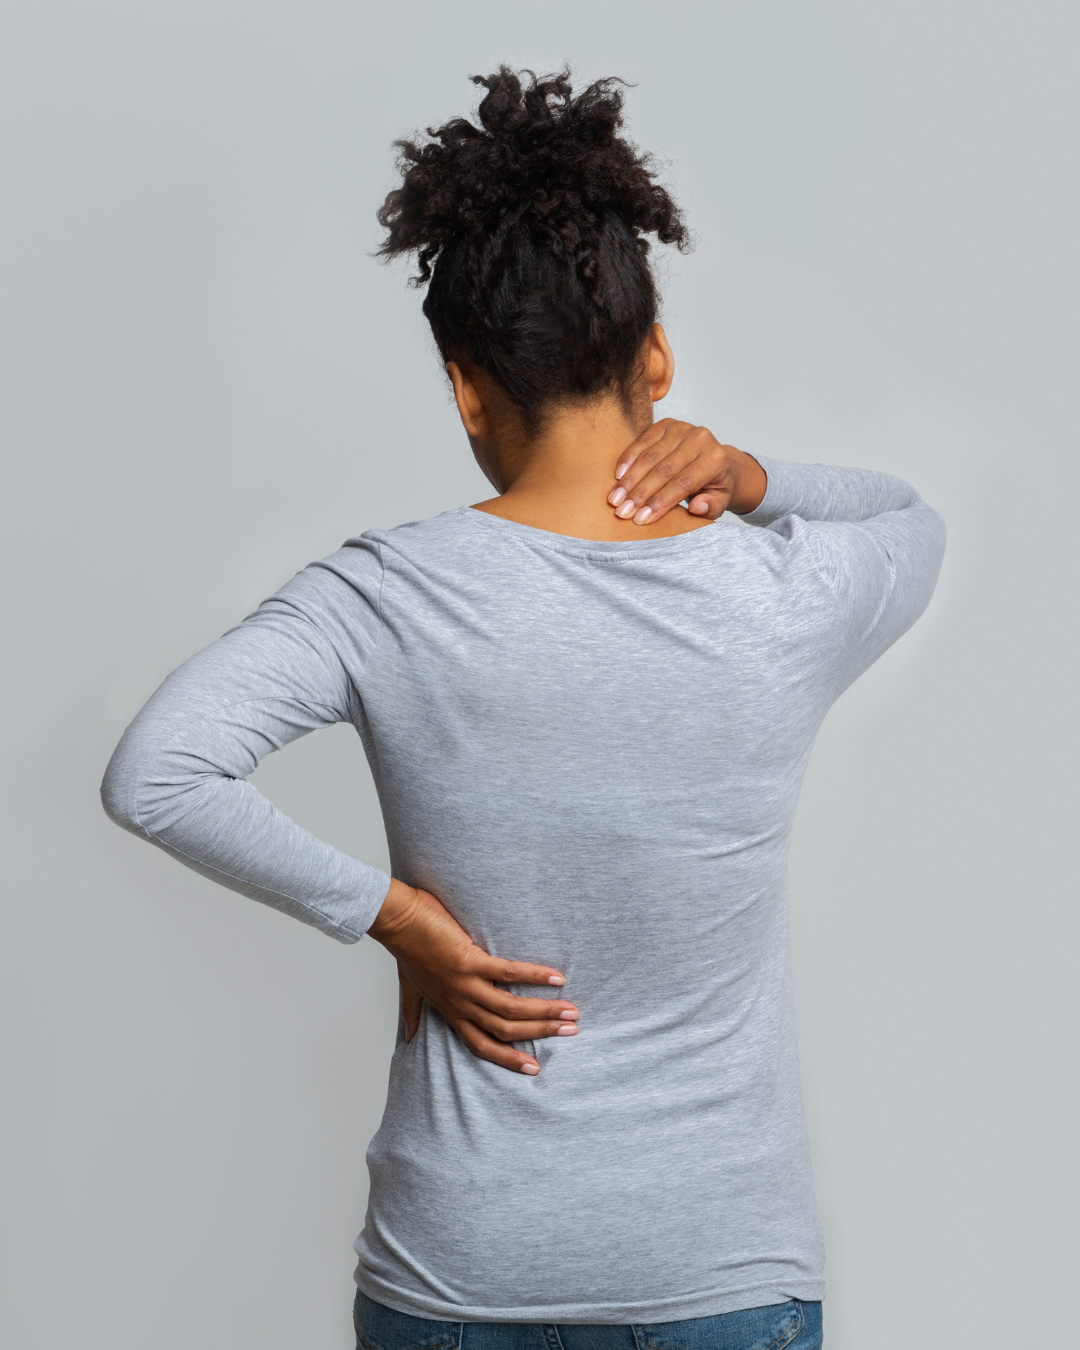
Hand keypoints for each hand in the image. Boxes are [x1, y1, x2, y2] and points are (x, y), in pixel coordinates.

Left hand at [369, 879, 578, 1075]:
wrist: (397, 921)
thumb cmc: (406, 949)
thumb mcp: (410, 988)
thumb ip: (414, 1012)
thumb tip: (409, 1037)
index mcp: (450, 1012)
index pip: (482, 1045)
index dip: (509, 1058)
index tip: (534, 1067)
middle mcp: (459, 1004)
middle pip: (505, 1029)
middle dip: (540, 1033)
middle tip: (571, 1032)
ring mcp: (465, 985)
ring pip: (510, 1008)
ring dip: (544, 1011)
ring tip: (571, 1012)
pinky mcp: (469, 961)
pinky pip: (508, 973)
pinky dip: (534, 976)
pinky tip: (556, 977)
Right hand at [607, 420, 767, 524]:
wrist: (714, 461)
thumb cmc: (714, 486)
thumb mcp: (719, 502)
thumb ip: (710, 507)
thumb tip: (696, 507)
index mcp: (715, 459)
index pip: (683, 483)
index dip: (660, 502)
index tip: (641, 518)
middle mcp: (701, 439)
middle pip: (664, 470)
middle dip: (640, 493)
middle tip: (623, 512)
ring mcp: (683, 428)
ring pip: (650, 457)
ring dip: (630, 480)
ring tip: (615, 499)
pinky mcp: (667, 424)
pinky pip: (643, 441)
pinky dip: (628, 459)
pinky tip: (618, 476)